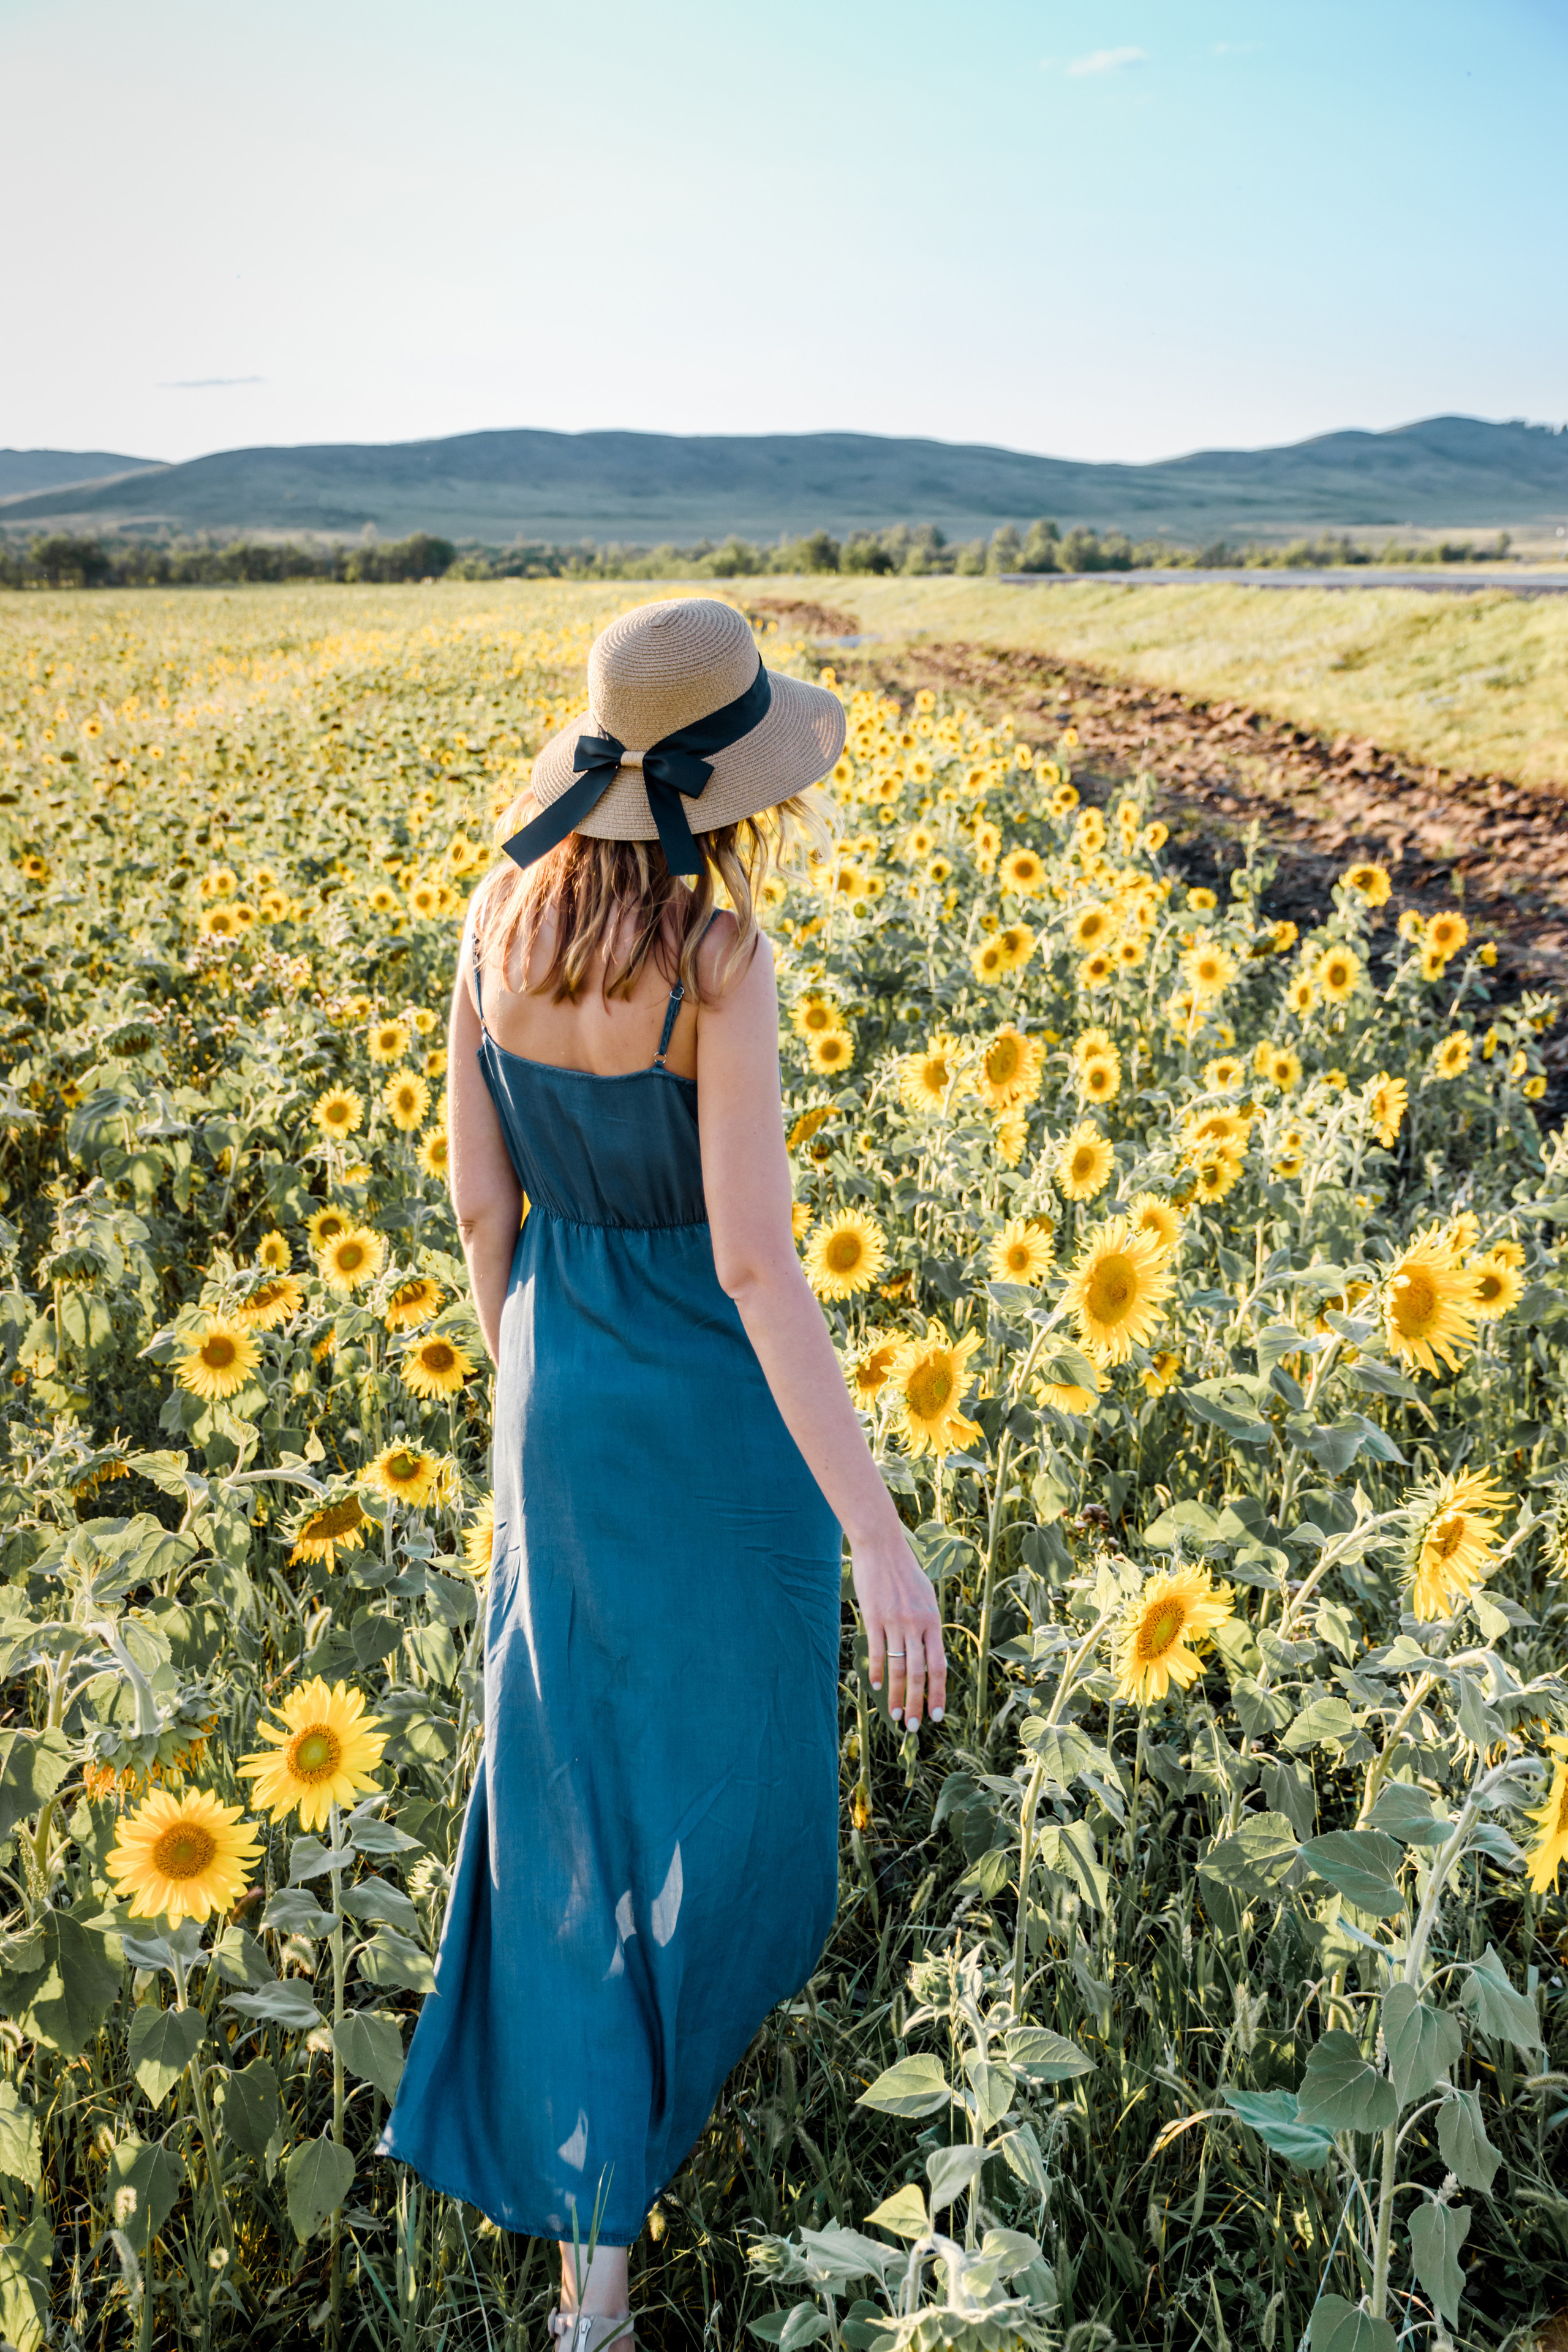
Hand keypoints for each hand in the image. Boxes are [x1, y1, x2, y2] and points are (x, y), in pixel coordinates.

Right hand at [851, 1529, 946, 1730]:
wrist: (882, 1546)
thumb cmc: (904, 1572)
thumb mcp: (926, 1597)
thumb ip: (928, 1625)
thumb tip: (930, 1652)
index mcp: (933, 1621)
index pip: (939, 1666)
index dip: (938, 1693)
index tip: (935, 1715)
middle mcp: (917, 1625)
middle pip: (919, 1673)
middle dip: (916, 1703)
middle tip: (912, 1727)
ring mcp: (895, 1622)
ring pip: (898, 1668)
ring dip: (896, 1695)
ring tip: (894, 1715)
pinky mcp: (874, 1617)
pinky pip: (877, 1651)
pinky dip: (878, 1672)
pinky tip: (876, 1687)